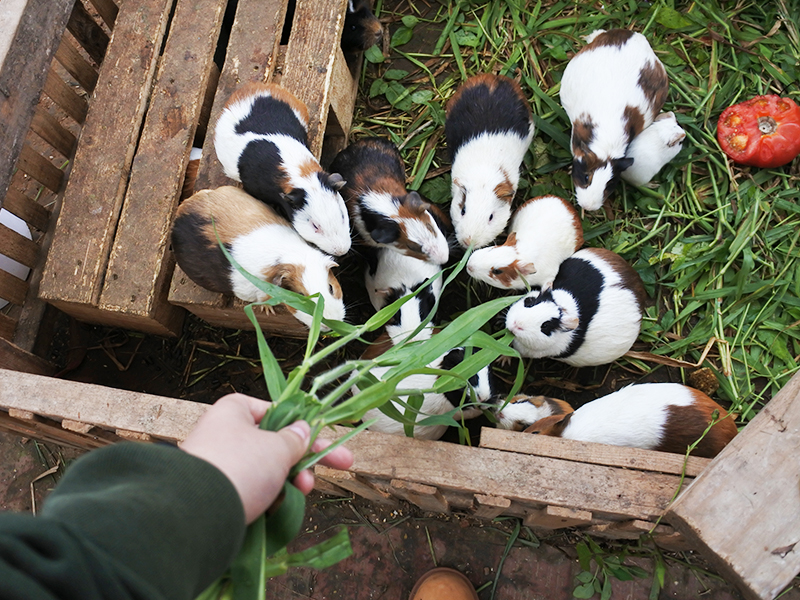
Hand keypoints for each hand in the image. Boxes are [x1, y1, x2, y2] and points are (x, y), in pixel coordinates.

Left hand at [180, 393, 353, 523]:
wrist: (197, 514)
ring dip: (293, 480)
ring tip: (305, 490)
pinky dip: (272, 498)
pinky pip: (254, 491)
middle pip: (276, 443)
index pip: (276, 411)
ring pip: (268, 470)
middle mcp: (225, 435)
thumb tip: (304, 430)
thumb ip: (296, 439)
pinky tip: (281, 507)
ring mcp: (221, 466)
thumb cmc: (239, 467)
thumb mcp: (278, 447)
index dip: (303, 424)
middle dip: (307, 458)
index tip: (325, 436)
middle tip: (342, 463)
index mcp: (234, 412)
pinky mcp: (220, 494)